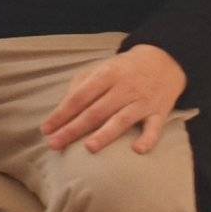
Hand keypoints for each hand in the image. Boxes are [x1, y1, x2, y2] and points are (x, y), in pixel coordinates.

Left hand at [41, 44, 185, 154]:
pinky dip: (148, 139)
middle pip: (95, 111)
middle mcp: (124, 88)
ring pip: (122, 119)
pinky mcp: (160, 112)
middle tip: (55, 144)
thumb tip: (62, 110)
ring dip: (105, 134)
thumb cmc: (123, 70)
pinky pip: (155, 127)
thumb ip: (81, 86)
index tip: (46, 130)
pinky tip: (137, 150)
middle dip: (74, 129)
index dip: (61, 113)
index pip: (79, 97)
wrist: (164, 61)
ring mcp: (143, 101)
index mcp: (105, 75)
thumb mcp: (100, 69)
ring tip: (89, 148)